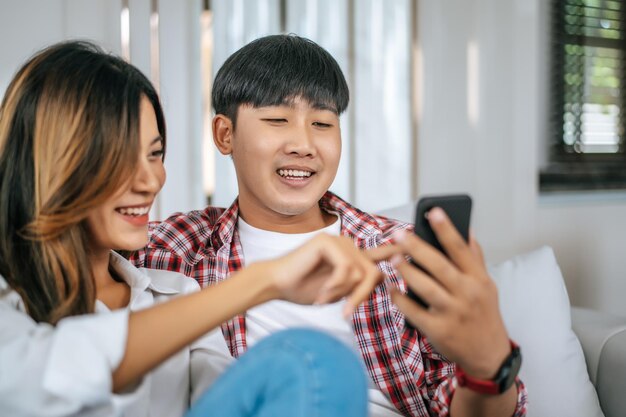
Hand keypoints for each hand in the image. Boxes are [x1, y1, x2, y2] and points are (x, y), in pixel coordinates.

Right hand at [264, 233, 389, 316]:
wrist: (277, 284)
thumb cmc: (305, 288)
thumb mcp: (340, 291)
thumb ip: (360, 285)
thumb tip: (382, 279)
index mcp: (353, 256)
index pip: (382, 253)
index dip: (400, 249)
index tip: (417, 242)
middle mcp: (349, 245)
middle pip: (373, 273)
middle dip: (359, 296)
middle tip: (343, 310)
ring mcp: (339, 241)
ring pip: (360, 273)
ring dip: (343, 293)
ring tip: (324, 298)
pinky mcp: (328, 242)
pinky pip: (345, 270)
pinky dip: (334, 287)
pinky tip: (320, 292)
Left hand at [390, 208, 510, 378]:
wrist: (489, 355)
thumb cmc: (484, 314)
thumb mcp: (487, 285)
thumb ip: (475, 259)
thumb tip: (467, 230)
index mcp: (479, 279)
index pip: (461, 249)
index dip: (447, 229)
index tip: (433, 211)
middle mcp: (467, 294)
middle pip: (439, 266)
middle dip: (417, 248)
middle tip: (398, 234)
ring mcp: (452, 313)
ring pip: (425, 288)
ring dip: (407, 271)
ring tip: (393, 257)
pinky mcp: (438, 330)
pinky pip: (414, 312)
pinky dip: (400, 299)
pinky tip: (391, 287)